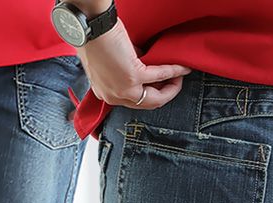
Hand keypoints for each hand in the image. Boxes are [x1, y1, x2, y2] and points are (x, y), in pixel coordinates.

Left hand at [76, 17, 191, 108]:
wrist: (91, 27)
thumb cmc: (96, 38)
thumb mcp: (111, 62)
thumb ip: (126, 69)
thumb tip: (145, 64)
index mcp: (107, 94)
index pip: (135, 102)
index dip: (153, 93)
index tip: (164, 83)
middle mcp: (115, 97)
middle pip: (148, 104)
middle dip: (166, 94)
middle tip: (176, 81)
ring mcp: (124, 90)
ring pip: (155, 98)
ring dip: (172, 87)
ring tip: (181, 76)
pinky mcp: (132, 78)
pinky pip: (159, 76)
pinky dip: (173, 71)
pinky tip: (181, 67)